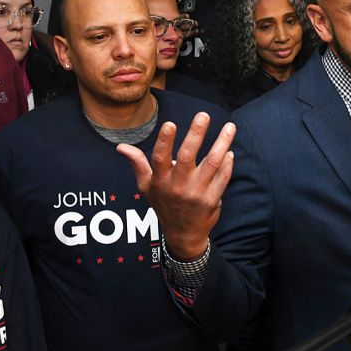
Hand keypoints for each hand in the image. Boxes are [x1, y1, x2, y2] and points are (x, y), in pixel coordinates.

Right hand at [117, 113, 235, 260]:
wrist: (183, 235)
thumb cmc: (163, 205)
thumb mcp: (146, 187)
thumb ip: (138, 164)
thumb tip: (121, 146)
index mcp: (160, 181)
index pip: (159, 159)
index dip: (164, 141)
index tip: (171, 124)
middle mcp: (178, 187)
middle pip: (187, 157)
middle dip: (196, 134)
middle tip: (204, 115)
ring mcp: (196, 193)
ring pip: (212, 164)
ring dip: (222, 143)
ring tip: (230, 126)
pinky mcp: (212, 199)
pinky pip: (223, 177)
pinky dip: (228, 163)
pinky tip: (229, 151)